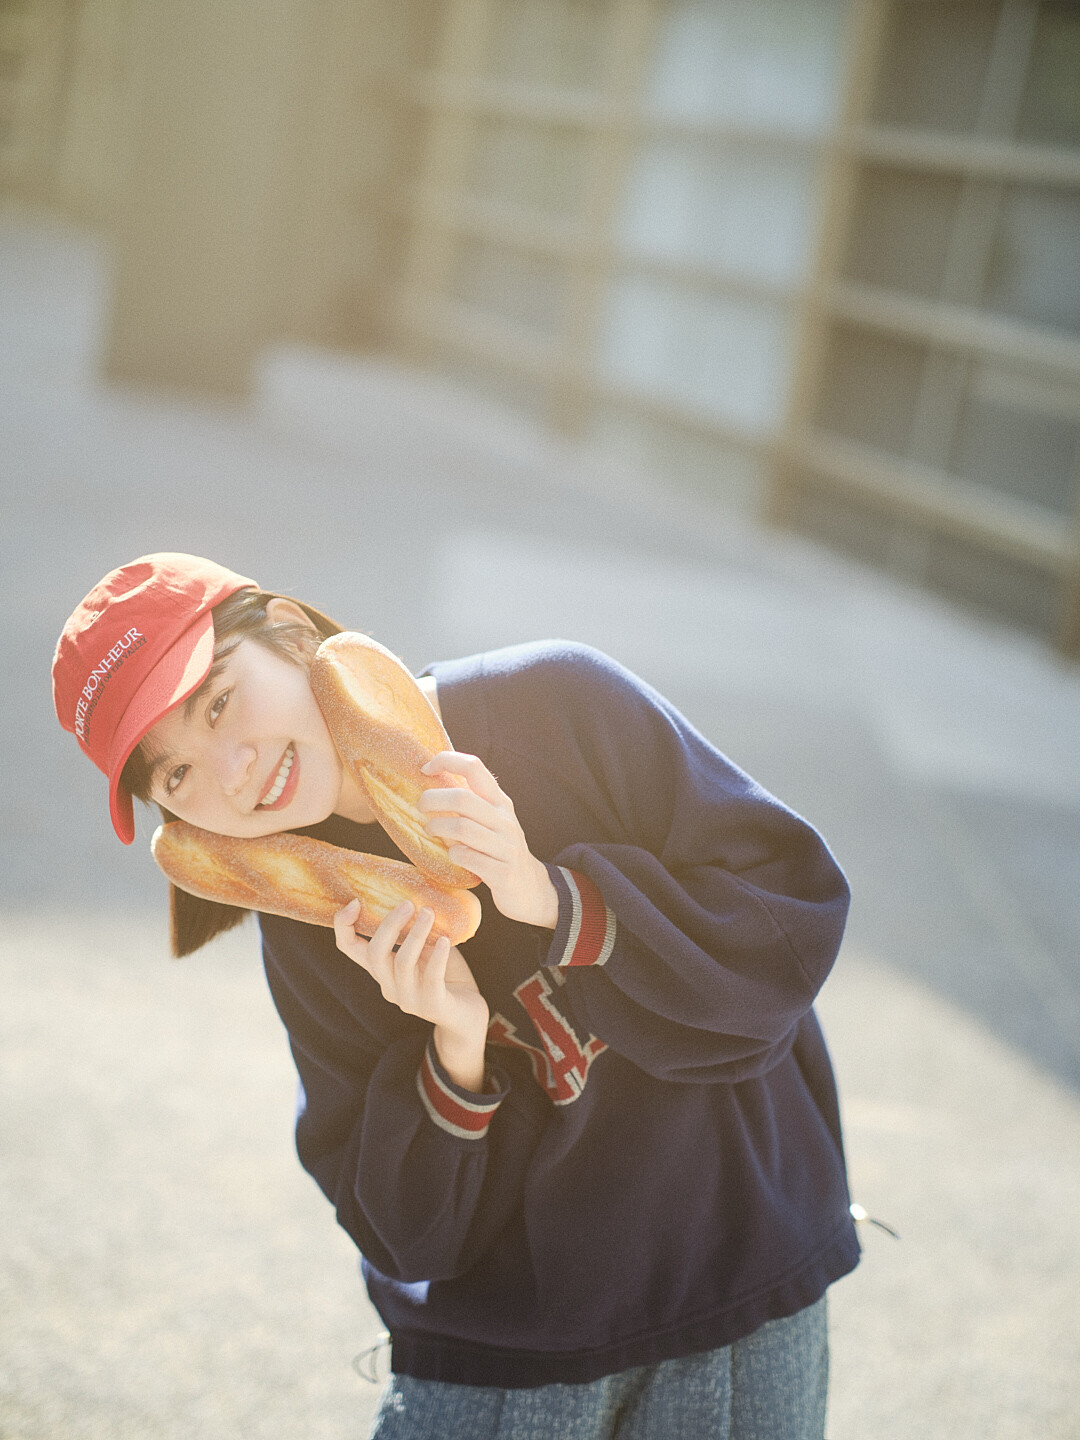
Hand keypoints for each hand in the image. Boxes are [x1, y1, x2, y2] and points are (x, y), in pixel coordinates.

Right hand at [333, 899, 488, 1088]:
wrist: (467, 1014)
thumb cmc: (445, 974)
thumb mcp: (426, 947)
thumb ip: (416, 929)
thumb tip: (419, 891)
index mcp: (382, 969)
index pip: (349, 948)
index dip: (343, 926)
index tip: (354, 902)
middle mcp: (389, 985)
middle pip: (375, 953)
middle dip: (389, 925)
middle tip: (408, 903)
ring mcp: (409, 999)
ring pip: (402, 963)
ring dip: (416, 934)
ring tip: (429, 913)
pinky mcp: (433, 1005)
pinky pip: (431, 978)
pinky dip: (438, 957)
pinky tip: (447, 941)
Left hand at [418, 753, 558, 928]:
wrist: (531, 888)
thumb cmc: (500, 850)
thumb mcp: (492, 821)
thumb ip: (469, 804)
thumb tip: (430, 787)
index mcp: (500, 802)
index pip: (474, 767)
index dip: (447, 760)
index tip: (425, 768)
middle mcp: (505, 820)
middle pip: (462, 799)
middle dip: (433, 799)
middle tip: (420, 807)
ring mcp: (506, 847)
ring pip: (462, 828)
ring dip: (438, 828)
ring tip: (430, 830)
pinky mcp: (503, 872)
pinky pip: (468, 858)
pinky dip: (453, 854)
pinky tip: (452, 855)